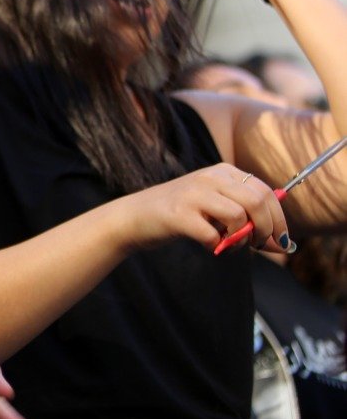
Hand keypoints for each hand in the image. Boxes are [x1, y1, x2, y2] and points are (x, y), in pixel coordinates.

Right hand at [118, 162, 288, 254]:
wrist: (134, 216)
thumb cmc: (181, 214)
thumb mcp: (216, 208)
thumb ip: (248, 220)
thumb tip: (283, 245)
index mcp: (222, 171)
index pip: (266, 192)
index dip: (279, 220)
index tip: (280, 240)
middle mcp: (209, 178)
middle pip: (257, 202)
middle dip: (266, 230)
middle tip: (257, 245)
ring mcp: (192, 194)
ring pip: (238, 216)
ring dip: (241, 239)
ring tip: (229, 244)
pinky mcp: (178, 215)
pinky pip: (212, 235)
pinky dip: (216, 246)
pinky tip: (208, 244)